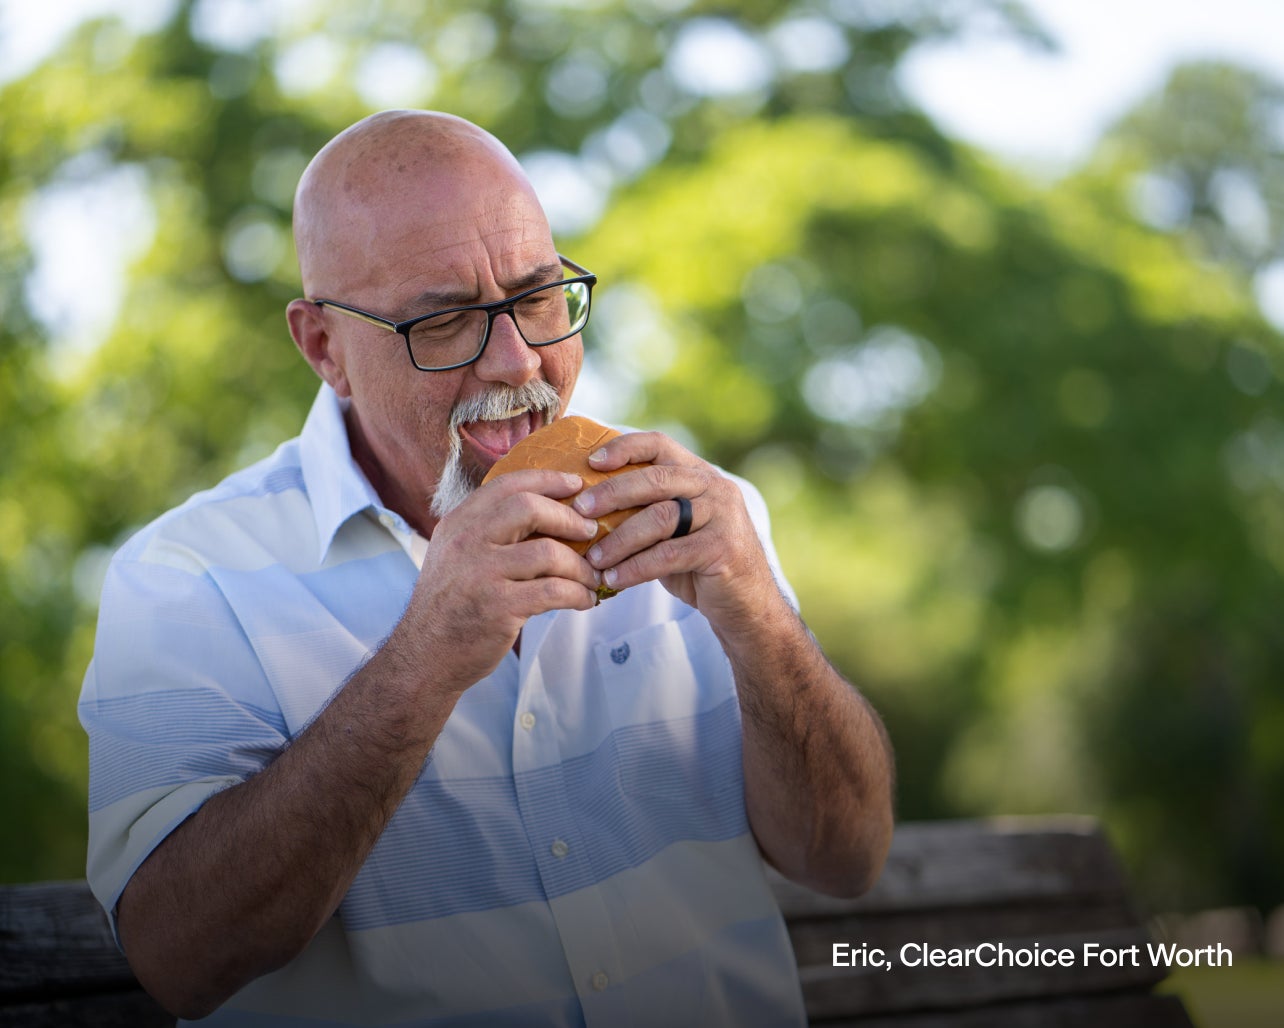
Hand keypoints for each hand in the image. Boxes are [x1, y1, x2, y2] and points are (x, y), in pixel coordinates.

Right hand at [397, 469, 602, 691]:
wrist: (425, 656)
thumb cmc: (451, 605)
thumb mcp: (455, 555)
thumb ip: (488, 531)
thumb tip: (546, 512)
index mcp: (458, 523)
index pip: (507, 484)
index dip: (547, 480)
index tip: (575, 484)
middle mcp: (466, 542)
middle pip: (529, 508)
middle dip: (569, 518)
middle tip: (591, 531)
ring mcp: (481, 575)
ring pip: (548, 553)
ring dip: (581, 565)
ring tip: (592, 576)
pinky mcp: (498, 608)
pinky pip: (553, 592)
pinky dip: (578, 594)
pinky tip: (584, 600)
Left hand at [571, 432, 783, 631]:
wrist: (745, 603)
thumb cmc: (698, 563)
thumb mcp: (673, 529)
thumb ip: (646, 510)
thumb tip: (586, 506)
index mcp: (699, 474)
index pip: (660, 444)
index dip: (625, 448)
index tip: (592, 462)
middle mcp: (714, 488)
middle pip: (656, 480)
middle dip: (612, 493)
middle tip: (580, 511)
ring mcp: (723, 516)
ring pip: (660, 518)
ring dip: (620, 539)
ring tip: (593, 558)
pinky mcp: (723, 548)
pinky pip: (669, 554)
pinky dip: (637, 567)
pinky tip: (615, 579)